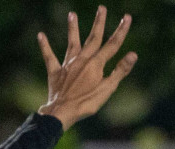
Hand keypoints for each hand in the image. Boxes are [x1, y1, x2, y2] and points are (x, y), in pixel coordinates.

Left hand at [37, 6, 136, 130]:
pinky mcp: (55, 72)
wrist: (62, 112)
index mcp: (96, 64)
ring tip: (71, 14)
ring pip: (72, 43)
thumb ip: (120, 71)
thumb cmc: (87, 103)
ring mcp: (68, 65)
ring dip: (72, 28)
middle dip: (99, 23)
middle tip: (102, 8)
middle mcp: (82, 60)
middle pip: (93, 38)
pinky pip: (49, 57)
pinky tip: (40, 35)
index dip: (121, 31)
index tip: (127, 17)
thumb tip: (133, 54)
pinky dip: (45, 46)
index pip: (112, 44)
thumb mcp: (107, 89)